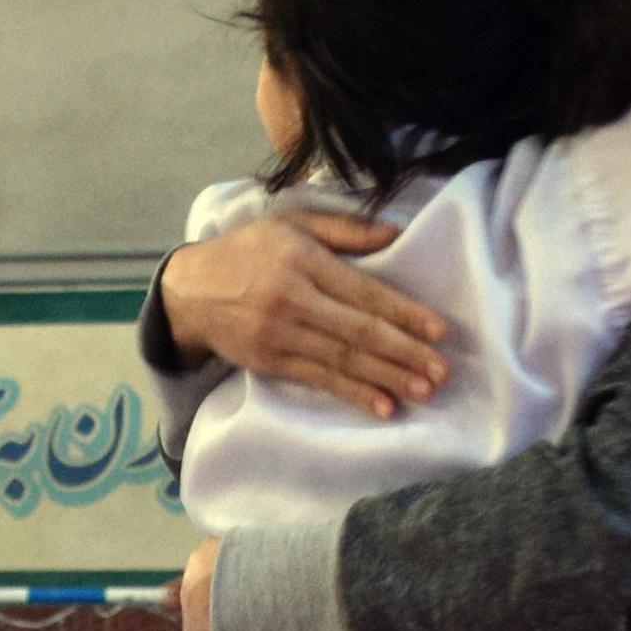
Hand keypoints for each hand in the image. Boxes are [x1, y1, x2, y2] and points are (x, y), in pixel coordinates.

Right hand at [160, 210, 449, 417]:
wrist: (189, 289)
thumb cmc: (249, 251)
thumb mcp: (292, 224)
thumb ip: (344, 228)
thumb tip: (395, 232)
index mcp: (304, 260)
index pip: (364, 291)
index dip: (404, 313)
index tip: (439, 331)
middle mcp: (293, 299)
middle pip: (358, 331)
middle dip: (405, 353)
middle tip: (442, 372)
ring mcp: (280, 334)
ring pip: (342, 359)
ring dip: (387, 378)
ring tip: (422, 392)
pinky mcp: (270, 361)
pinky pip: (319, 379)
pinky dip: (353, 393)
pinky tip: (382, 406)